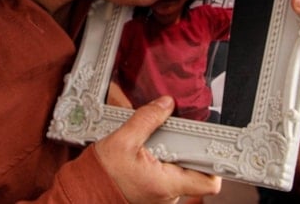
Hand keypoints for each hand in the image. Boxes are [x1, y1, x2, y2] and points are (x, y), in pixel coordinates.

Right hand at [94, 96, 220, 202]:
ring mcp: (162, 194)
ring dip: (171, 152)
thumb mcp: (123, 140)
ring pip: (180, 169)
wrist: (84, 190)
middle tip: (173, 132)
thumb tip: (166, 104)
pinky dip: (161, 158)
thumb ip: (147, 120)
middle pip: (194, 170)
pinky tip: (147, 149)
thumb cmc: (102, 174)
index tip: (214, 144)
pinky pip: (167, 172)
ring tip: (155, 140)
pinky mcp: (154, 190)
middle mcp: (169, 194)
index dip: (215, 162)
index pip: (209, 182)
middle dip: (186, 148)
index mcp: (167, 184)